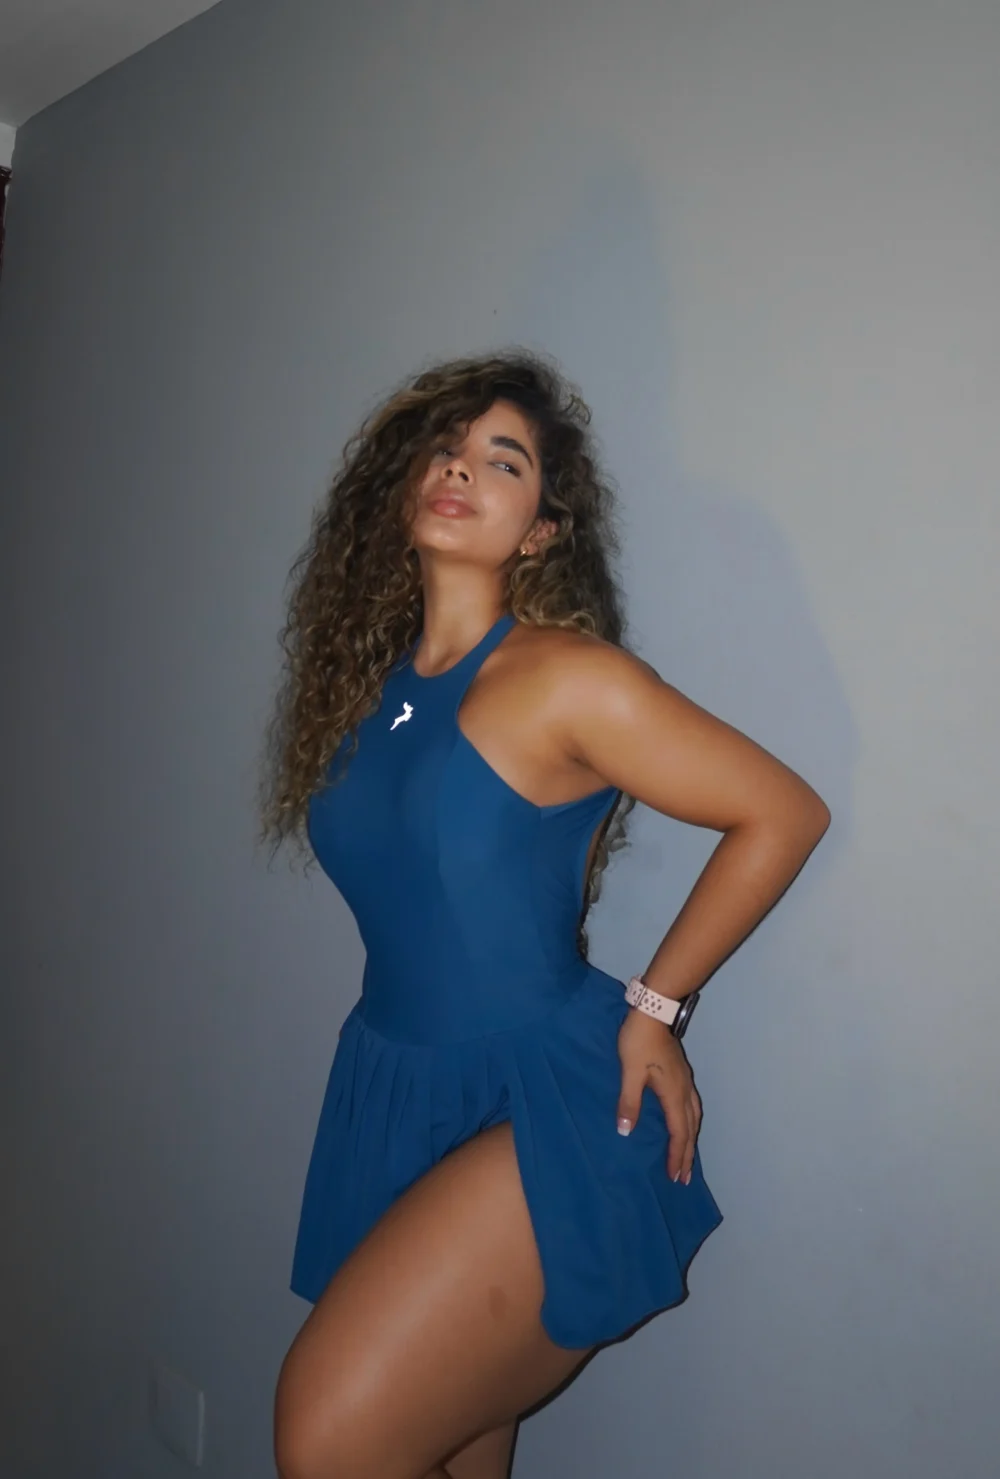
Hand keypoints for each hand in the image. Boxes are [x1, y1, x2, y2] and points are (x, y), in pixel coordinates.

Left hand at [616, 1007, 701, 1183]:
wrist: (653, 1010)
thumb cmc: (638, 1041)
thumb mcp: (629, 1072)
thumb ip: (628, 1102)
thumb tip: (625, 1132)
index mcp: (673, 1094)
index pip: (678, 1133)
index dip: (676, 1155)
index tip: (674, 1177)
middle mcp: (684, 1090)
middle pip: (690, 1129)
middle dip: (687, 1154)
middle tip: (683, 1177)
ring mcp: (686, 1081)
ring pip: (694, 1117)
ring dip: (690, 1139)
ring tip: (686, 1156)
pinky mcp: (682, 1073)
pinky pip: (692, 1106)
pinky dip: (690, 1123)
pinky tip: (684, 1123)